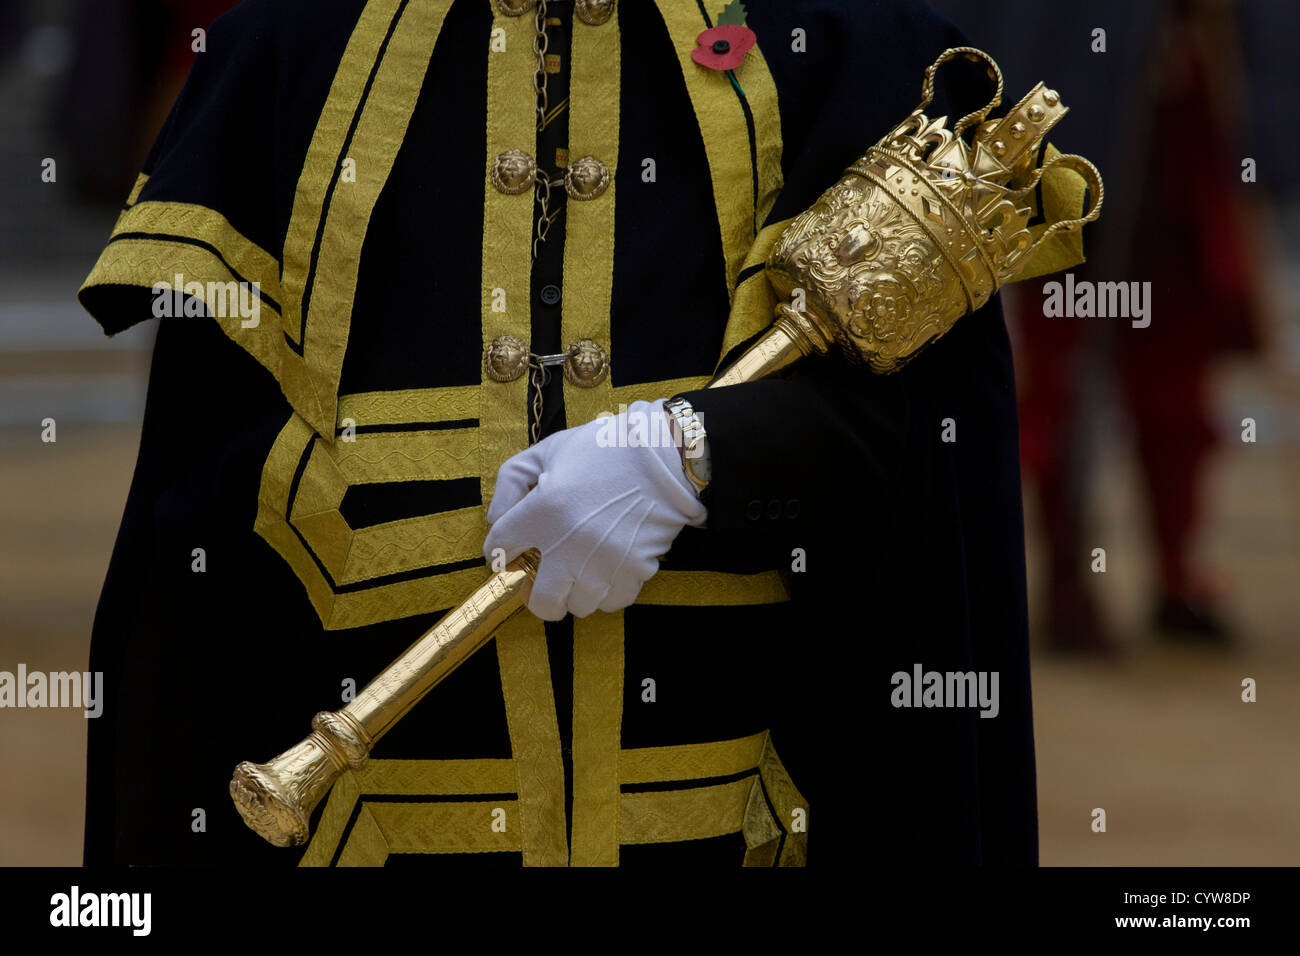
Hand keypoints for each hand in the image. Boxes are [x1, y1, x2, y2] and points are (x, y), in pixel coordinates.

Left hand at [484, 399, 705, 619]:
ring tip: (580, 572)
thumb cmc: (602, 449)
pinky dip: (607, 593)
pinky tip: (607, 571)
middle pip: (540, 602)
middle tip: (543, 581)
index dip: (499, 551)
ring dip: (575, 593)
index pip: (501, 548)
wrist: (662, 456)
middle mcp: (568, 545)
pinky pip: (612, 602)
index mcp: (542, 511)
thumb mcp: (548, 451)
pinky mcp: (634, 570)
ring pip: (578, 606)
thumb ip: (511, 481)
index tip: (509, 551)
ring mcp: (602, 563)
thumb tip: (496, 519)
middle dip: (536, 596)